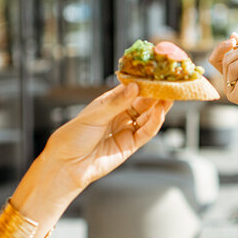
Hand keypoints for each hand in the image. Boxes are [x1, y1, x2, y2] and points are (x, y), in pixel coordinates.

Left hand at [43, 83, 170, 194]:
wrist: (67, 165)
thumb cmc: (73, 137)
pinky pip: (146, 133)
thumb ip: (116, 102)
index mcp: (109, 103)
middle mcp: (120, 114)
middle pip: (143, 102)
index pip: (131, 88)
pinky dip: (155, 123)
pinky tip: (160, 113)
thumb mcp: (94, 115)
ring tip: (170, 96)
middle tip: (169, 83)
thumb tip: (134, 87)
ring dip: (159, 107)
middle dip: (156, 93)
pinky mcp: (130, 145)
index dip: (144, 80)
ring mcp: (126, 129)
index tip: (156, 72)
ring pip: (148, 116)